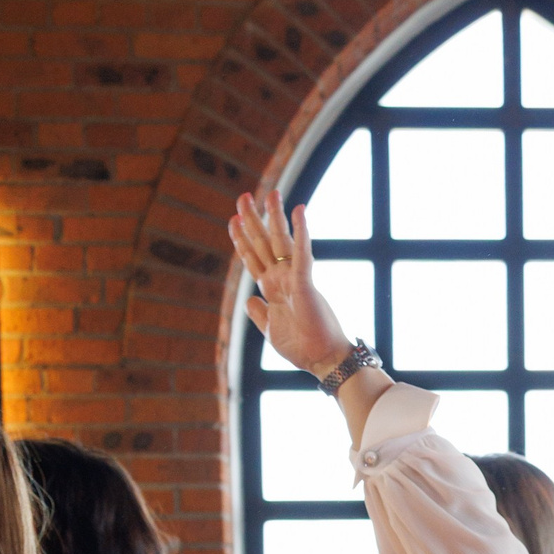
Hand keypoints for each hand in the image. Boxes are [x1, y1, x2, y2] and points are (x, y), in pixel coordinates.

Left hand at [229, 189, 350, 379]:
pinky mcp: (305, 283)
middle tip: (243, 197)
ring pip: (281, 241)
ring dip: (275, 216)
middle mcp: (281, 278)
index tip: (233, 219)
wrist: (321, 359)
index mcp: (272, 289)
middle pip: (263, 242)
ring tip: (270, 193)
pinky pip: (302, 254)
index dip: (241, 238)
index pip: (253, 257)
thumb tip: (249, 300)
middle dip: (252, 219)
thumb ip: (259, 313)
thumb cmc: (301, 347)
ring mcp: (293, 278)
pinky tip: (299, 211)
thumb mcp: (270, 329)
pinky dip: (301, 232)